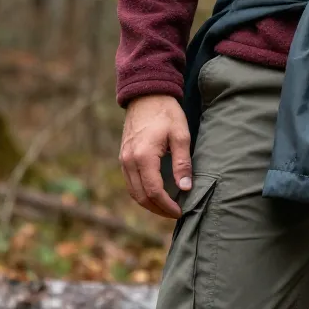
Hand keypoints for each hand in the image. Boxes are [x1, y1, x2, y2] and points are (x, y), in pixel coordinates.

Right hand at [120, 95, 191, 218]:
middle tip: (175, 213)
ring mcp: (123, 159)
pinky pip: (130, 182)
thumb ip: (183, 162)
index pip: (154, 191)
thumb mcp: (181, 135)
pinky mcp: (123, 156)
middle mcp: (129, 161)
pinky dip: (141, 192)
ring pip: (133, 192)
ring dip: (148, 203)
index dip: (167, 206)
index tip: (181, 211)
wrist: (146, 95)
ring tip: (166, 207)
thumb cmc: (166, 113)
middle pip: (141, 196)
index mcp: (144, 156)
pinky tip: (155, 193)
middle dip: (158, 209)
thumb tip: (185, 188)